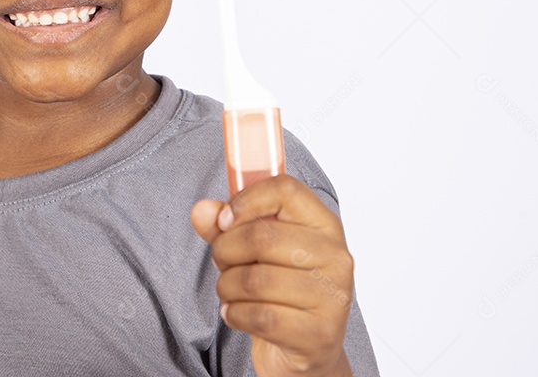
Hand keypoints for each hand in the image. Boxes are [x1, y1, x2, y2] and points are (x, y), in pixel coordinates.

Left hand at [190, 175, 353, 376]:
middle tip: (222, 263)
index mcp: (323, 225)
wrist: (307, 348)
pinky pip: (259, 316)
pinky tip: (236, 314)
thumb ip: (226, 226)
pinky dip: (235, 314)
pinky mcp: (318, 334)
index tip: (224, 220)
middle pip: (261, 236)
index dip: (246, 200)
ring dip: (227, 286)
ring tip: (229, 291)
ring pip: (255, 280)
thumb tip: (202, 211)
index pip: (285, 190)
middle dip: (225, 251)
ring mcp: (331, 297)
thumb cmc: (281, 290)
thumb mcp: (254, 251)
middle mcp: (335, 257)